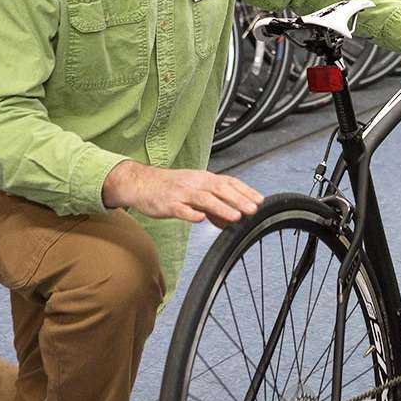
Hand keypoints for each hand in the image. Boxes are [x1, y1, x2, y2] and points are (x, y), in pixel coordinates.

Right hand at [103, 160, 263, 227]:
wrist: (141, 183)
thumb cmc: (170, 187)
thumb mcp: (194, 193)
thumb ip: (213, 206)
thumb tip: (229, 221)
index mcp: (203, 178)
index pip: (229, 182)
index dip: (245, 190)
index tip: (259, 200)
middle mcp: (194, 183)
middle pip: (220, 189)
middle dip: (238, 199)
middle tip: (253, 209)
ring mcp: (181, 193)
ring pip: (204, 199)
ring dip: (221, 207)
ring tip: (235, 216)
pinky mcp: (168, 204)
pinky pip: (181, 209)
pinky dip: (191, 213)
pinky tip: (200, 219)